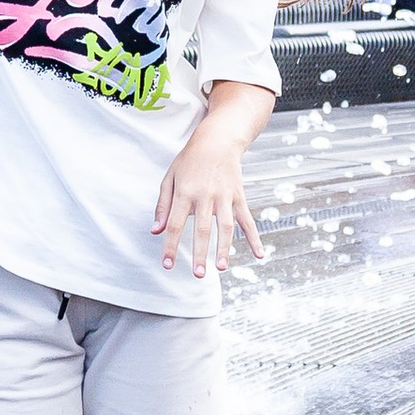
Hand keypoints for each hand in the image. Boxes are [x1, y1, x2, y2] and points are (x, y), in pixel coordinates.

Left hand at [152, 120, 261, 276]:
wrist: (217, 140)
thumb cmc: (189, 160)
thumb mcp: (170, 178)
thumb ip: (163, 205)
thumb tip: (155, 231)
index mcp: (185, 192)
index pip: (175, 224)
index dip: (171, 245)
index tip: (167, 264)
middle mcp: (205, 195)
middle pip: (202, 229)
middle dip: (200, 253)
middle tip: (198, 274)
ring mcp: (224, 196)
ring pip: (225, 226)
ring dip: (224, 248)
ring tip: (221, 268)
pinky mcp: (239, 196)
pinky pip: (247, 220)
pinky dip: (254, 237)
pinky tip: (258, 254)